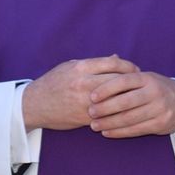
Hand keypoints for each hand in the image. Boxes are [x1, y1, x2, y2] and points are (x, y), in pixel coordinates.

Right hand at [22, 56, 137, 129]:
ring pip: (114, 99)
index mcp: (81, 68)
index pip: (113, 63)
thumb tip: (116, 58)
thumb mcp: (70, 67)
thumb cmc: (53, 83)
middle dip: (132, 82)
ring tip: (136, 98)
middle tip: (140, 85)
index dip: (128, 66)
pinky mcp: (84, 117)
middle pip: (117, 80)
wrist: (34, 105)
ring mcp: (84, 101)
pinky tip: (125, 111)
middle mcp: (84, 83)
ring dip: (128, 99)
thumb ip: (94, 63)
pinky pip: (107, 114)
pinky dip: (118, 112)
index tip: (136, 70)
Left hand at [86, 70, 174, 137]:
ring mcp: (159, 109)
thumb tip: (99, 74)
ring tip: (94, 125)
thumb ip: (124, 76)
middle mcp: (154, 92)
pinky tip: (107, 132)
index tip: (92, 96)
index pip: (123, 81)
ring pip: (129, 118)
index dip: (106, 89)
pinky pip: (136, 130)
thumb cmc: (156, 89)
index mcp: (147, 78)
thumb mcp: (144, 78)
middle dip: (105, 108)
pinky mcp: (160, 124)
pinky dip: (119, 132)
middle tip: (90, 112)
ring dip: (109, 123)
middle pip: (125, 102)